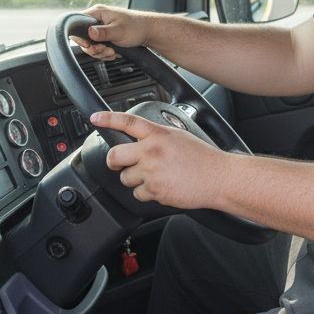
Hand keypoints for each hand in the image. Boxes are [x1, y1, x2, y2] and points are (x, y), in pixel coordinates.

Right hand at [70, 5, 150, 60]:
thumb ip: (103, 32)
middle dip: (94, 48)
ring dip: (101, 53)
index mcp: (97, 13)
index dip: (80, 37)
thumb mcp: (118, 30)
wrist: (149, 32)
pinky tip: (114, 53)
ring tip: (112, 52)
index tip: (89, 46)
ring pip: (92, 46)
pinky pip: (100, 49)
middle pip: (84, 38)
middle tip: (104, 50)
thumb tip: (89, 32)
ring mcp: (102, 29)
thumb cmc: (136, 27)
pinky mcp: (106, 38)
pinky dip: (106, 54)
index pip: (78, 24)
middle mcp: (98, 20)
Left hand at [91, 110, 233, 208]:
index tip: (95, 118)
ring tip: (154, 176)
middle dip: (114, 161)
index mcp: (158, 134)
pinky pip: (138, 194)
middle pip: (115, 155)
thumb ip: (157, 136)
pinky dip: (146, 193)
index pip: (127, 122)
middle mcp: (151, 152)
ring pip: (125, 178)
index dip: (108, 119)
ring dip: (134, 179)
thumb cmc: (203, 158)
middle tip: (120, 163)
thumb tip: (141, 139)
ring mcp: (151, 172)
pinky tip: (162, 187)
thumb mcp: (179, 136)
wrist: (219, 178)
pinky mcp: (155, 191)